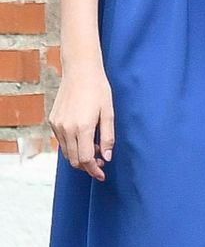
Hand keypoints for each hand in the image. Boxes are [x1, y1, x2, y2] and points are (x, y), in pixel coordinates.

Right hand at [49, 62, 114, 180]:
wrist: (80, 71)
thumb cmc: (98, 89)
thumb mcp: (108, 111)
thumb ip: (108, 136)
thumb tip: (107, 157)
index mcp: (83, 127)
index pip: (86, 159)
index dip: (94, 170)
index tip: (102, 175)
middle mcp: (67, 129)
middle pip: (75, 160)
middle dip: (87, 166)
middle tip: (101, 161)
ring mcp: (57, 125)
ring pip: (67, 152)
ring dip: (79, 156)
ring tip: (94, 147)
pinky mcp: (52, 121)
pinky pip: (62, 141)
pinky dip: (72, 145)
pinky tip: (83, 137)